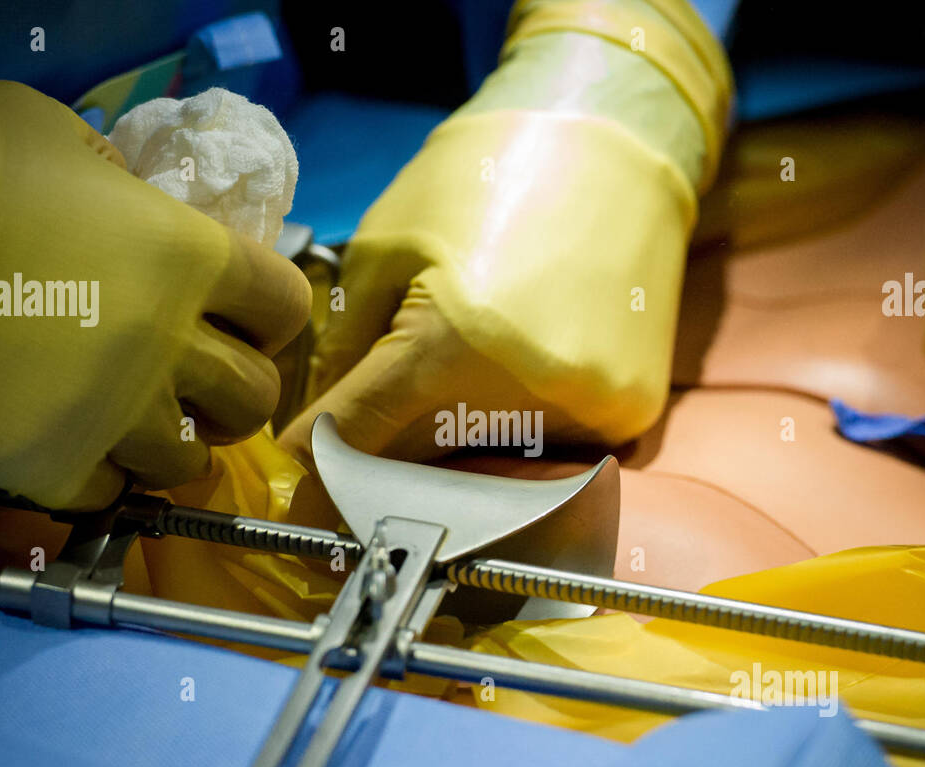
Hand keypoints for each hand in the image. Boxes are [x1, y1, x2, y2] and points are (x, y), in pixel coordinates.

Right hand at [0, 79, 309, 507]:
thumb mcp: (61, 139)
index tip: (249, 320)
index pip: (286, 307)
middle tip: (200, 380)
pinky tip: (73, 442)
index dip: (270, 315)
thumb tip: (142, 215)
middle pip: (254, 398)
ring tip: (136, 419)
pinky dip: (100, 476)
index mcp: (186, 256)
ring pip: (191, 462)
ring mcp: (111, 414)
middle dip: (234, 390)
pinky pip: (109, 496)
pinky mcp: (49, 466)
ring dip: (172, 441)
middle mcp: (166, 344)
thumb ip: (127, 189)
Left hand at [278, 3, 730, 467]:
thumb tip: (316, 426)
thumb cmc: (482, 178)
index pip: (357, 438)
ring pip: (484, 457)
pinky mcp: (629, 409)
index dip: (316, 452)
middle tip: (380, 391)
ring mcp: (587, 407)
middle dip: (386, 435)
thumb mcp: (384, 246)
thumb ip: (344, 348)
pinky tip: (521, 352)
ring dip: (454, 426)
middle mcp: (526, 392)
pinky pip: (547, 445)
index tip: (295, 465)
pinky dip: (518, 418)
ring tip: (471, 346)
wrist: (608, 142)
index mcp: (452, 345)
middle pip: (420, 460)